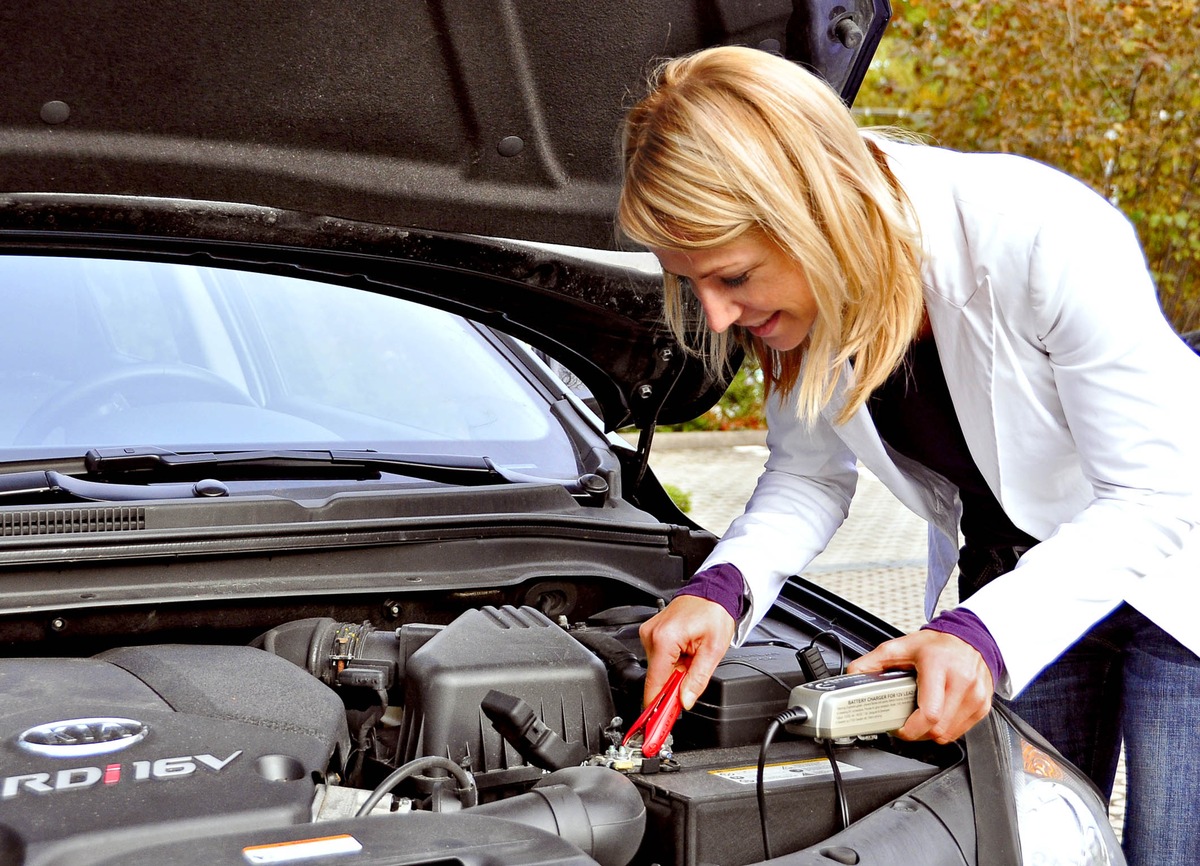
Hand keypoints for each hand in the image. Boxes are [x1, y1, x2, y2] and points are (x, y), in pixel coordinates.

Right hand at [639, 594, 735, 709]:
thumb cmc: (714, 613)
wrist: (712, 591)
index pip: (654, 683)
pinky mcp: (650, 632)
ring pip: (658, 668)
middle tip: (693, 675)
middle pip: (656, 677)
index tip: (658, 723)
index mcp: (664, 639)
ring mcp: (648, 632)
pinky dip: (671, 661)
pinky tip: (684, 651)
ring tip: (692, 655)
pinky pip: (658, 657)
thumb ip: (697, 679)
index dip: (658, 705)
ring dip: (674, 671)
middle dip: (674, 683)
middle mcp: (651, 635)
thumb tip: (685, 700)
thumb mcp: (713, 650)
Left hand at [848, 630, 993, 742]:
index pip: (929, 712)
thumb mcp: (901, 646)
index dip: (910, 729)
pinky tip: (937, 715)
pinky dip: (945, 729)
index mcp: (939, 666)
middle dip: (916, 732)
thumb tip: (854, 675)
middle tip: (904, 724)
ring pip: (949, 734)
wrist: (972, 639)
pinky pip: (960, 731)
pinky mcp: (982, 707)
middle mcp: (961, 682)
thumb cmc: (938, 644)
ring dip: (930, 733)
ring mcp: (975, 696)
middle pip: (937, 729)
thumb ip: (874, 661)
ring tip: (919, 718)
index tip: (898, 728)